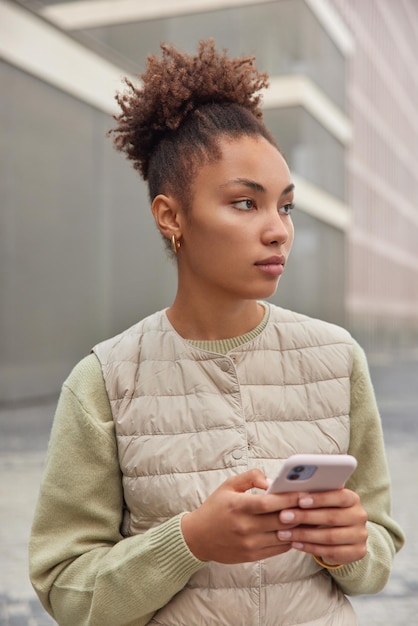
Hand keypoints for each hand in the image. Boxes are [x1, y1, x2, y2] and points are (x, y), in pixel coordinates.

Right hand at [181, 469, 300, 562]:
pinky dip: (290, 540)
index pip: (268, 503)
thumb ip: (250, 477)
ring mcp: (249, 543)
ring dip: (298, 527)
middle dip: (300, 512)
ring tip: (311, 518)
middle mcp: (244, 526)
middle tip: (315, 505)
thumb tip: (271, 481)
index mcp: (238, 506)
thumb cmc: (215, 508)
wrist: (198, 537)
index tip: (305, 493)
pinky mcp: (252, 556)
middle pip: (280, 520)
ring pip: (282, 536)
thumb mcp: (228, 486)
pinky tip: (297, 531)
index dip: (289, 499)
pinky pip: (278, 549)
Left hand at [277, 489, 367, 565]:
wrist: (345, 536)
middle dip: (305, 517)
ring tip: (283, 533)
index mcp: (353, 498)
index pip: (339, 496)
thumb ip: (311, 494)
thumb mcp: (323, 502)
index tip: (299, 500)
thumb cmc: (326, 511)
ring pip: (330, 537)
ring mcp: (360, 536)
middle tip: (283, 517)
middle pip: (332, 517)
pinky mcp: (357, 552)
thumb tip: (285, 488)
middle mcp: (360, 516)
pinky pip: (331, 552)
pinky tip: (295, 544)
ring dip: (304, 535)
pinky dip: (311, 548)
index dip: (319, 498)